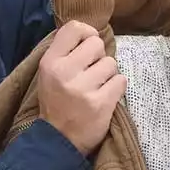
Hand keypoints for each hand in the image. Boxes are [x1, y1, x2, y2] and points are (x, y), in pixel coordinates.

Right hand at [37, 20, 127, 155]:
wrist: (57, 141)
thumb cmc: (56, 103)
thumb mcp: (48, 74)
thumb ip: (64, 52)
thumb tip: (88, 31)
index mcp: (50, 62)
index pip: (74, 28)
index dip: (87, 32)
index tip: (88, 45)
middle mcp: (65, 72)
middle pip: (97, 44)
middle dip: (99, 57)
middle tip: (91, 73)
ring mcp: (83, 89)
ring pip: (111, 63)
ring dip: (108, 75)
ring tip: (96, 87)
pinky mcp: (100, 104)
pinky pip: (121, 81)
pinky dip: (116, 88)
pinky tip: (105, 97)